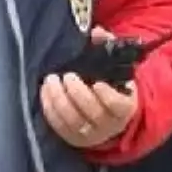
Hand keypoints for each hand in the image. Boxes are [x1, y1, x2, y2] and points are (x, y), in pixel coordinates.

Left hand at [40, 27, 138, 149]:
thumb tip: (96, 32)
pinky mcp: (72, 138)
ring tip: (50, 82)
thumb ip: (108, 48)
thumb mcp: (116, 68)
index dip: (107, 96)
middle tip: (66, 77)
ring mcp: (89, 135)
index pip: (117, 105)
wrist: (109, 114)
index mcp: (125, 108)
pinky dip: (50, 109)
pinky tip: (45, 93)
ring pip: (72, 121)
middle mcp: (108, 125)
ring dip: (58, 100)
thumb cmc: (112, 85)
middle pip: (91, 112)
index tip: (96, 83)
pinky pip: (58, 126)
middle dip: (76, 93)